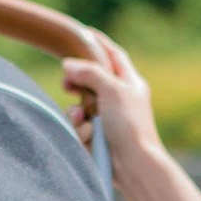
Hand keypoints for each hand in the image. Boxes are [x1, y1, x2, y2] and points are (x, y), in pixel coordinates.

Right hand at [61, 33, 163, 185]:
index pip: (113, 56)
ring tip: (80, 117)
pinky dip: (79, 129)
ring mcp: (107, 120)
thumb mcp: (112, 90)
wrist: (134, 167)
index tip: (82, 33)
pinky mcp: (96, 139)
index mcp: (130, 84)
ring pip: (80, 106)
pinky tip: (86, 136)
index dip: (98, 43)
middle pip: (91, 80)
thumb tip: (68, 65)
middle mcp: (119, 100)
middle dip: (77, 81)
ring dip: (75, 111)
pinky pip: (79, 127)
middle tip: (66, 82)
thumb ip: (90, 72)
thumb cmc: (130, 126)